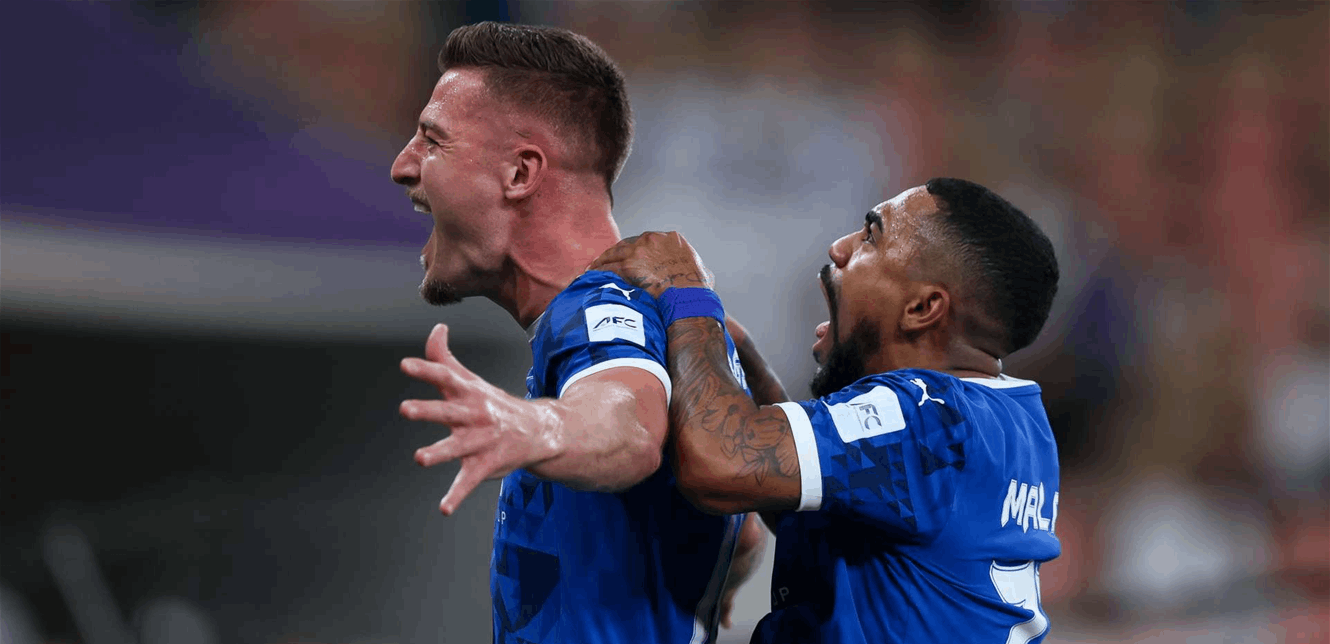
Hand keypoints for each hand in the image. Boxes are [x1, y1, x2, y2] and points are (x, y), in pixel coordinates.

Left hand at [400, 324, 556, 514]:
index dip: (426, 370)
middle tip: (405, 409)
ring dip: (439, 452)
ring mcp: (479, 441)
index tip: (405, 366)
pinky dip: (456, 496)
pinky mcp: (484, 465)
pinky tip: (444, 508)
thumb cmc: (493, 405)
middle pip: (448, 411)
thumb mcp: (470, 380)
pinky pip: (468, 482)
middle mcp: (473, 415)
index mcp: (467, 393)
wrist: (538, 432)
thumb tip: (437, 328)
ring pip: (456, 448)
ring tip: (420, 458)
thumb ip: (445, 358)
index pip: (445, 376)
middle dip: (427, 410)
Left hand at [588, 231, 713, 298]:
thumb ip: (694, 268)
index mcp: (672, 239)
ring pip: (614, 253)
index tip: (631, 257)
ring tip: (592, 270)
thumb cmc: (698, 291)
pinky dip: (598, 272)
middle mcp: (654, 240)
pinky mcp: (629, 265)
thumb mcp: (702, 272)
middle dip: (616, 254)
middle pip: (628, 244)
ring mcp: (640, 251)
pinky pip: (608, 267)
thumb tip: (701, 276)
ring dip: (602, 262)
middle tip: (606, 262)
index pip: (648, 241)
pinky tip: (590, 277)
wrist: (689, 298)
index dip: (637, 250)